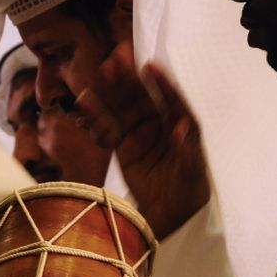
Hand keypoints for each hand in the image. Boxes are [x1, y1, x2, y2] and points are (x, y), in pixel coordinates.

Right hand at [74, 41, 209, 238]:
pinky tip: (86, 101)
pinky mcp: (124, 150)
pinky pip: (108, 130)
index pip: (171, 102)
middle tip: (116, 58)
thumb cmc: (188, 194)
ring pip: (124, 110)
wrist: (171, 218)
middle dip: (130, 80)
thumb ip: (185, 150)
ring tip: (101, 70)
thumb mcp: (191, 175)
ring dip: (112, 90)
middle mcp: (161, 128)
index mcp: (182, 129)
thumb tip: (179, 126)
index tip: (149, 66)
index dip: (161, 84)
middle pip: (143, 99)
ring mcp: (141, 137)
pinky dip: (97, 116)